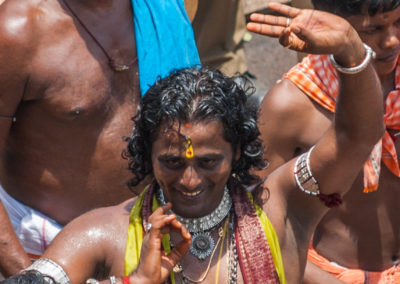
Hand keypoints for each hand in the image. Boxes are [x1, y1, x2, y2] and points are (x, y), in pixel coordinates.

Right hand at [129, 203, 190, 283]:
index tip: (185, 231)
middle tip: (177, 216)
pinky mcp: (151, 241)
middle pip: (158, 219)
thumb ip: (180, 249)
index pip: (162, 224)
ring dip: (167, 216)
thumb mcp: (172, 259)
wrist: (147, 281)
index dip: (173, 223)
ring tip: (175, 216)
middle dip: (169, 215)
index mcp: (154, 240)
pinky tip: (172, 218)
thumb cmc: (155, 272)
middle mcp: (151, 237)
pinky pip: (156, 226)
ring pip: (156, 219)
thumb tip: (189, 240)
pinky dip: (164, 220)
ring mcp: (150, 238)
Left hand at [246, 2, 363, 64]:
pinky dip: (280, 8)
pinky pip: (289, 11)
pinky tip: (270, 5)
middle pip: (273, 30)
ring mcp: (297, 24)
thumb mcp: (316, 42)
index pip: (281, 39)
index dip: (281, 34)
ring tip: (252, 17)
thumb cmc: (329, 44)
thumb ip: (304, 36)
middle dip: (260, 28)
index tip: (287, 30)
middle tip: (247, 26)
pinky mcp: (304, 15)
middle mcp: (293, 34)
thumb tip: (292, 26)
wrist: (342, 36)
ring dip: (265, 18)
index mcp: (295, 44)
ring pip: (278, 21)